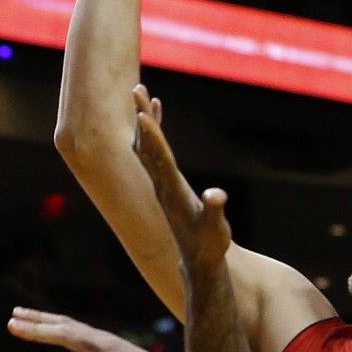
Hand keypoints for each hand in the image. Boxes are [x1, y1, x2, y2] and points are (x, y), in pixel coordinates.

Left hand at [133, 85, 231, 273]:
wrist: (197, 261)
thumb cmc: (209, 245)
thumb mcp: (216, 230)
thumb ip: (214, 211)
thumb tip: (216, 194)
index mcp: (172, 192)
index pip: (160, 159)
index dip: (152, 137)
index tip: (142, 115)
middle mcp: (162, 184)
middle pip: (147, 145)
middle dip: (142, 117)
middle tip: (135, 90)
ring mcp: (162, 183)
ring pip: (148, 145)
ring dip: (145, 118)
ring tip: (140, 92)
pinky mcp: (168, 183)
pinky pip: (158, 150)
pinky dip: (156, 130)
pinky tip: (155, 113)